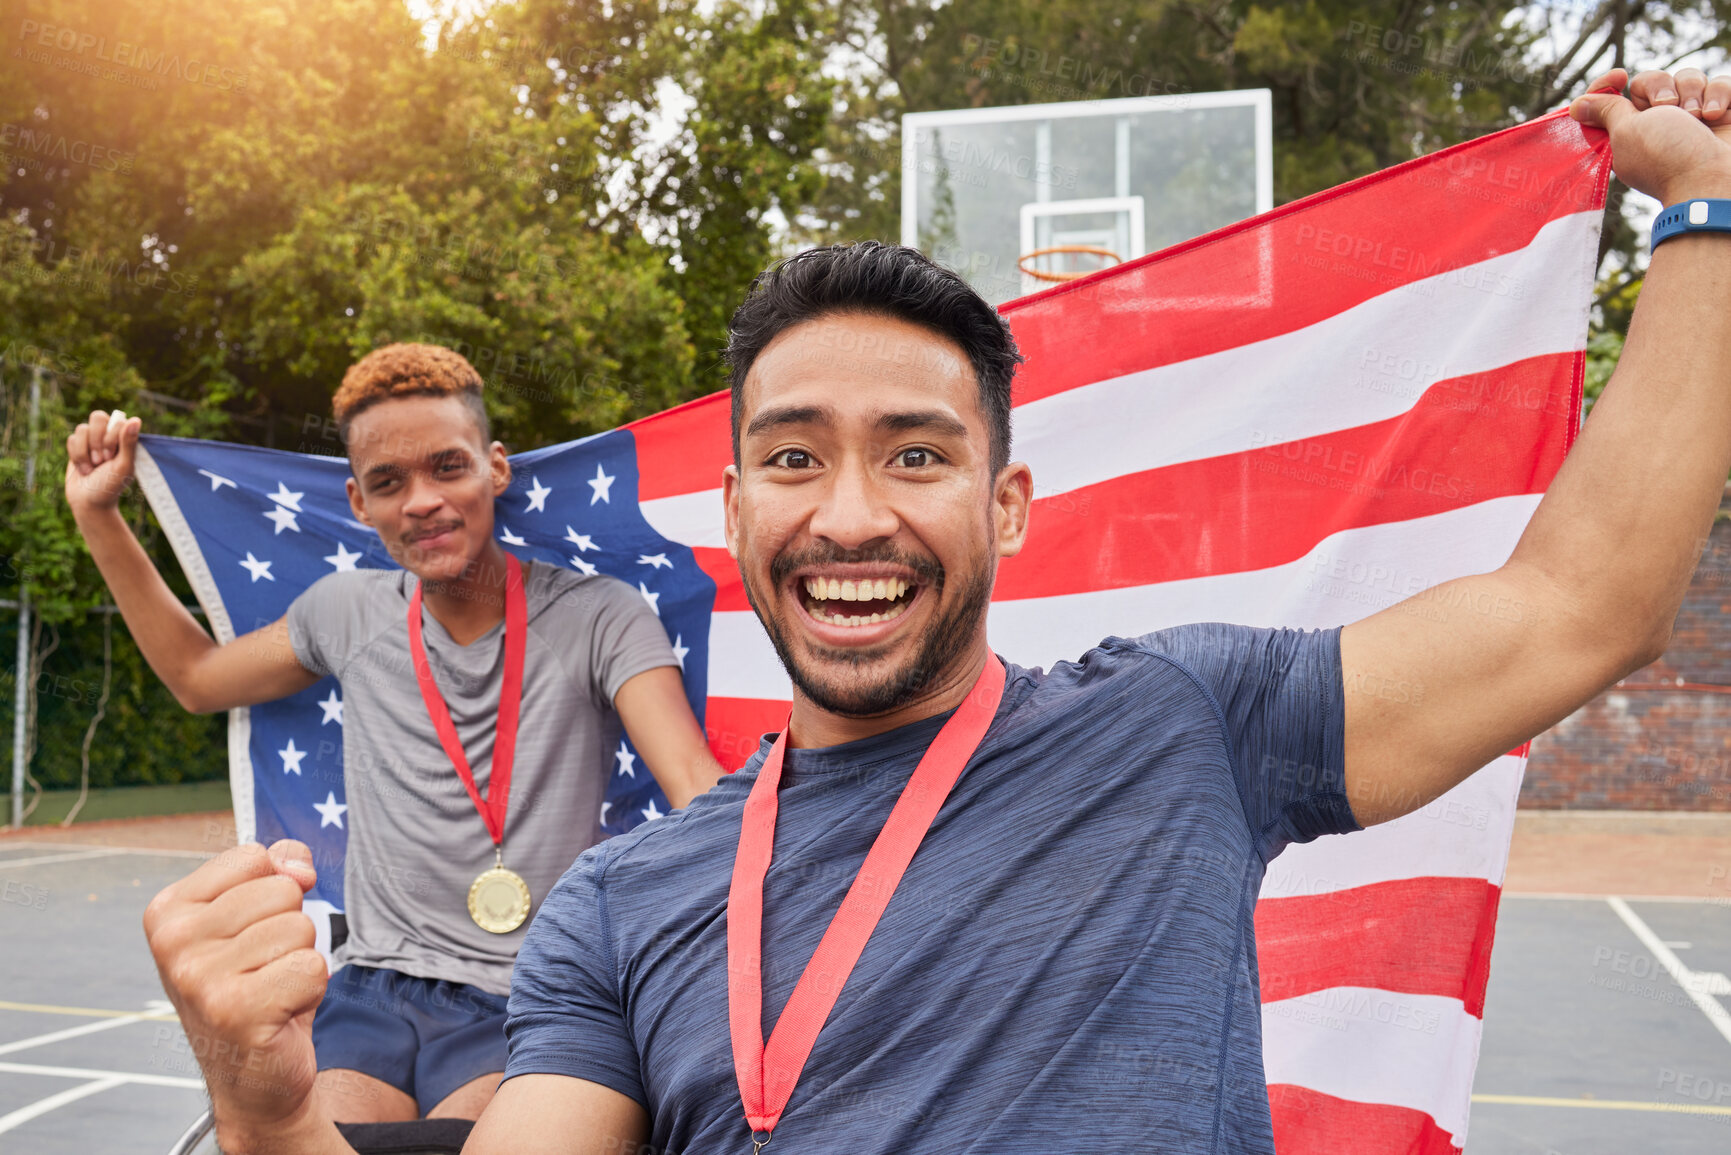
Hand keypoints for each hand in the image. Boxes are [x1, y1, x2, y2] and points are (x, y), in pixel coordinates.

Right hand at [64, 408, 141, 516]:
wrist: (90, 501)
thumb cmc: (111, 485)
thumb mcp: (123, 466)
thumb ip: (128, 443)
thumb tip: (136, 419)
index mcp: (125, 439)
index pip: (117, 421)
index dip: (110, 438)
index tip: (110, 458)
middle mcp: (109, 435)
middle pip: (97, 417)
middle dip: (96, 441)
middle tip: (101, 460)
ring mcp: (92, 440)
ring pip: (81, 428)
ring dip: (85, 452)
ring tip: (92, 468)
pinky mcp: (77, 447)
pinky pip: (71, 439)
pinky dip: (76, 456)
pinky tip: (83, 469)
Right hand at [143, 840, 327, 1146]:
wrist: (251, 1077)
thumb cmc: (255, 986)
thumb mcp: (256, 917)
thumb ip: (278, 868)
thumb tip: (299, 867)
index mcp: (168, 911)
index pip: (254, 857)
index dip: (274, 888)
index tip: (253, 931)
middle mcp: (174, 942)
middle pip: (282, 890)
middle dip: (291, 928)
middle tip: (265, 969)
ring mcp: (199, 978)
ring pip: (300, 927)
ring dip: (300, 959)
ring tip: (272, 990)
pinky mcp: (235, 1010)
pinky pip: (312, 966)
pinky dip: (311, 989)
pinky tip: (281, 1011)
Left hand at [1571, 67, 1730, 203]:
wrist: (1714, 178)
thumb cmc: (1667, 156)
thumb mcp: (1627, 132)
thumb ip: (1606, 112)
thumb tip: (1578, 106)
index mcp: (1628, 131)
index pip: (1613, 96)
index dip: (1610, 84)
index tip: (1620, 77)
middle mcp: (1659, 124)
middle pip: (1654, 79)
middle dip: (1661, 88)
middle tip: (1668, 108)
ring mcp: (1692, 118)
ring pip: (1688, 78)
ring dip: (1692, 92)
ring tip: (1698, 117)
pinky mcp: (1722, 114)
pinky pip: (1719, 84)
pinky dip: (1718, 94)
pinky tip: (1715, 115)